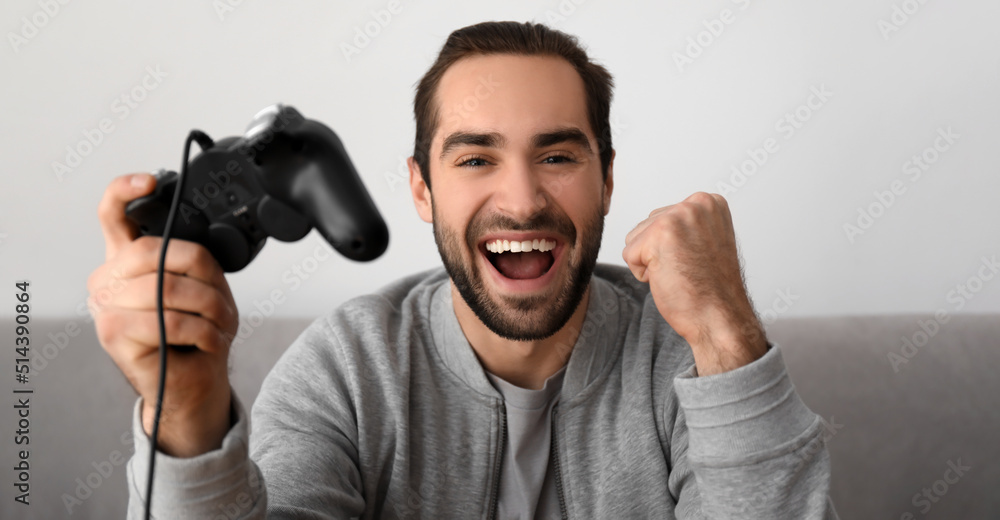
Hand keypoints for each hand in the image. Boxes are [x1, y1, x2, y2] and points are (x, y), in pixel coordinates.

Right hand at [88, 173, 238, 455]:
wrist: (191, 382)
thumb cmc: (196, 331)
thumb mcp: (200, 285)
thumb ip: (190, 259)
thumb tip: (198, 246)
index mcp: (126, 258)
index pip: (112, 214)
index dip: (125, 190)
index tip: (151, 181)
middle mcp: (108, 277)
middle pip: (155, 251)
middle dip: (202, 274)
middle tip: (221, 297)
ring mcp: (105, 304)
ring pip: (167, 289)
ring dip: (209, 307)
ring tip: (220, 323)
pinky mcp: (113, 332)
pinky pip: (170, 321)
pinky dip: (203, 332)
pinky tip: (210, 341)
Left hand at [622, 192, 766, 374]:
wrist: (719, 317)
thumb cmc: (711, 289)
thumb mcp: (704, 241)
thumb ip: (685, 225)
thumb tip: (657, 220)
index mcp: (708, 202)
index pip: (662, 217)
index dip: (672, 247)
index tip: (697, 259)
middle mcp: (695, 204)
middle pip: (647, 225)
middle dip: (659, 252)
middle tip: (688, 269)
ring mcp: (678, 217)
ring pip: (635, 239)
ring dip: (650, 261)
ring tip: (680, 272)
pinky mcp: (659, 235)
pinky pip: (629, 255)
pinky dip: (644, 274)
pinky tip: (670, 278)